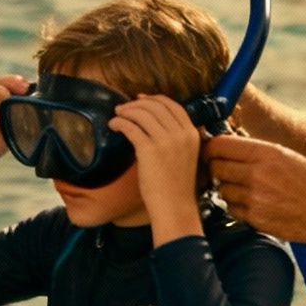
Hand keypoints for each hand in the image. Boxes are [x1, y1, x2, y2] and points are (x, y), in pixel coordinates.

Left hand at [110, 95, 202, 237]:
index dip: (154, 99)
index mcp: (191, 133)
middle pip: (156, 105)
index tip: (140, 99)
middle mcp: (181, 133)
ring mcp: (166, 141)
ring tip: (116, 116)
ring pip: (142, 113)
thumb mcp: (184, 155)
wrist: (174, 206)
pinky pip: (130, 127)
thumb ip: (175, 137)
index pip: (172, 105)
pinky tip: (113, 126)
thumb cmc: (175, 185)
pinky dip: (119, 123)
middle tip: (122, 108)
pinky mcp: (149, 149)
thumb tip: (152, 121)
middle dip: (136, 104)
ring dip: (126, 111)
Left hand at [205, 134, 305, 247]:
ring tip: (247, 188)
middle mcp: (257, 174)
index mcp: (266, 153)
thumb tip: (228, 148)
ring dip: (228, 188)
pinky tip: (254, 203)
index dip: (212, 147)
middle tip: (226, 170)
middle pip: (215, 167)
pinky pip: (231, 209)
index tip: (212, 150)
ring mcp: (255, 198)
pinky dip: (237, 206)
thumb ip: (257, 152)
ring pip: (221, 189)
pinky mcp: (255, 219)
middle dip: (217, 168)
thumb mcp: (288, 157)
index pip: (219, 145)